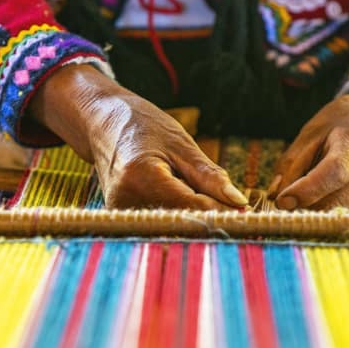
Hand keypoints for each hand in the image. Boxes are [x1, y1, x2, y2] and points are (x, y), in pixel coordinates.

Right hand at [28, 65, 247, 209]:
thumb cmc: (142, 125)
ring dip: (195, 217)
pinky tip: (184, 201)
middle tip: (238, 213)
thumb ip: (209, 176)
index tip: (247, 214)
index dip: (222, 213)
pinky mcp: (121, 218)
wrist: (101, 122)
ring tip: (209, 202)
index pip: (191, 207)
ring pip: (172, 224)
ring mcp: (120, 212)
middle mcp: (125, 200)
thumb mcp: (181, 143)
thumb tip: (239, 203)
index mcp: (141, 176)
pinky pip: (160, 221)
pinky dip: (178, 214)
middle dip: (212, 218)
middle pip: (182, 221)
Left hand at [269, 85, 348, 209]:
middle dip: (304, 206)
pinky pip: (343, 218)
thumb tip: (275, 196)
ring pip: (336, 214)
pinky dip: (327, 212)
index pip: (334, 173)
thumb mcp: (309, 135)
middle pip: (333, 201)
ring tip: (309, 191)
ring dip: (314, 210)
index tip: (282, 201)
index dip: (307, 190)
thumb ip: (291, 165)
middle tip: (284, 202)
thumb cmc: (336, 129)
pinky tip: (325, 195)